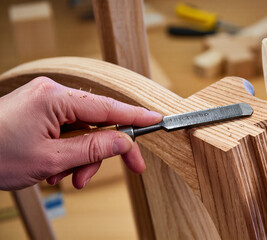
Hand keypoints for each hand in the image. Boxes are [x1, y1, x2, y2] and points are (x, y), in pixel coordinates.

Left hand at [0, 77, 162, 189]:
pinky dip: (67, 153)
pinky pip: (67, 132)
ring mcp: (45, 102)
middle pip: (98, 122)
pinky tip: (54, 169)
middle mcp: (53, 94)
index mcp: (56, 98)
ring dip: (81, 158)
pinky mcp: (40, 112)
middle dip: (101, 152)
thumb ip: (93, 148)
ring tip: (64, 178)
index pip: (108, 107)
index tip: (156, 121)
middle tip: (119, 171)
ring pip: (83, 131)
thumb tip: (124, 141)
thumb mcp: (50, 159)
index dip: (135, 116)